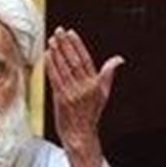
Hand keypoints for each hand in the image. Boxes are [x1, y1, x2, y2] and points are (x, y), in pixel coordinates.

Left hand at [44, 27, 123, 166]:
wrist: (80, 134)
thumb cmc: (90, 114)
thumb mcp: (103, 94)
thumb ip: (108, 74)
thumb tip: (118, 59)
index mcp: (95, 84)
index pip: (86, 59)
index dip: (78, 45)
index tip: (71, 33)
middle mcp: (84, 87)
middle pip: (74, 61)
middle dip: (66, 44)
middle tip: (59, 31)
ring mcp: (72, 93)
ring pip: (63, 68)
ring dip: (57, 52)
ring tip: (52, 40)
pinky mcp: (61, 98)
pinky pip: (55, 78)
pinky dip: (50, 66)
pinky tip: (47, 56)